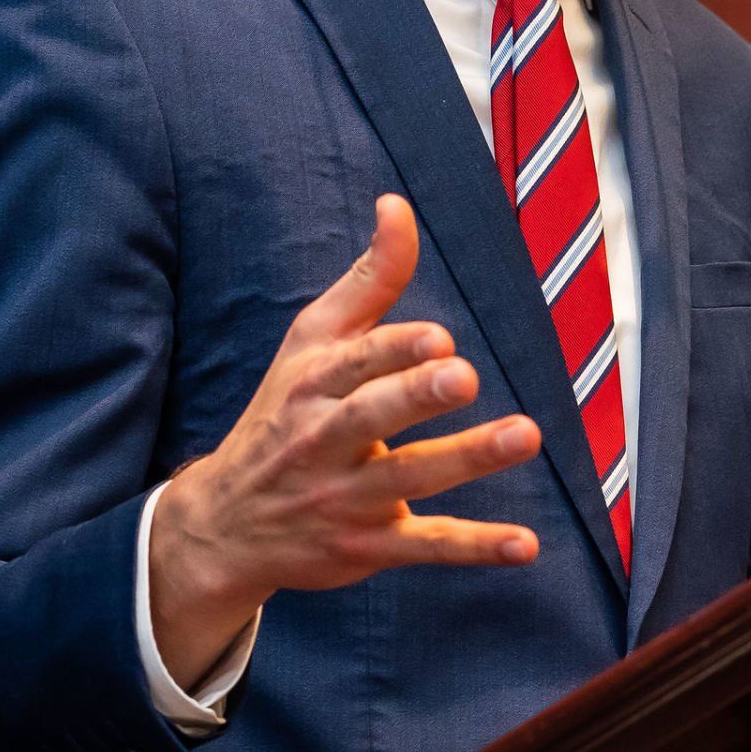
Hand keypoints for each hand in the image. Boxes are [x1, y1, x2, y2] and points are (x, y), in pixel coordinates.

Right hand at [149, 194, 540, 690]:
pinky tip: (525, 546)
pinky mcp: (369, 546)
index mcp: (313, 385)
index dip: (393, 350)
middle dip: (414, 395)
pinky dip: (476, 546)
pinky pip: (426, 546)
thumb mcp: (311, 344)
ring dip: (467, 457)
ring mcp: (348, 497)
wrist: (225, 524)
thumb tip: (398, 204)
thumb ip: (367, 280)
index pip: (354, 363)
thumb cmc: (284, 414)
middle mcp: (325, 440)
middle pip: (371, 416)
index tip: (437, 337)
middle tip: (462, 376)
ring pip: (409, 477)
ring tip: (524, 435)